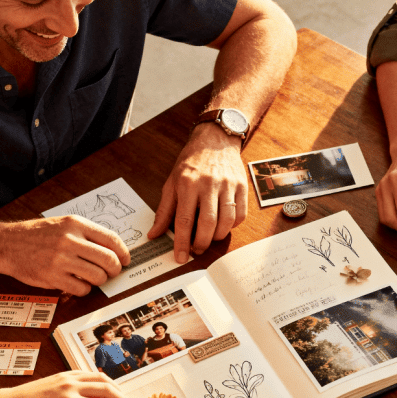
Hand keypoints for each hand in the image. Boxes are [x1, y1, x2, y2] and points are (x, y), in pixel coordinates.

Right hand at [0, 217, 130, 296]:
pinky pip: (82, 288)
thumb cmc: (38, 235)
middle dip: (115, 269)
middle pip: (109, 260)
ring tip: (92, 277)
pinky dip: (84, 289)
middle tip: (111, 272)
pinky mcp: (52, 277)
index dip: (124, 253)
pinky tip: (77, 283)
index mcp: (76, 224)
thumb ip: (87, 234)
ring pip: (98, 276)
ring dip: (100, 280)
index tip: (125, 260)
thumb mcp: (64, 224)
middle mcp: (70, 240)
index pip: (112, 239)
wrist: (7, 244)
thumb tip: (115, 251)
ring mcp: (61, 259)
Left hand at [149, 124, 247, 262]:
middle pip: (207, 223)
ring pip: (227, 221)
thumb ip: (164, 210)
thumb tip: (154, 234)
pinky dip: (232, 226)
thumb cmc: (191, 163)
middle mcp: (209, 184)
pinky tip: (223, 225)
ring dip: (217, 236)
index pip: (184, 219)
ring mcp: (228, 185)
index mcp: (188, 184)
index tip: (180, 257)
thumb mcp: (172, 183)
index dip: (182, 242)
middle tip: (196, 250)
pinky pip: (240, 214)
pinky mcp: (242, 187)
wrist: (215, 140)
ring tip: (209, 238)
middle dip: (202, 243)